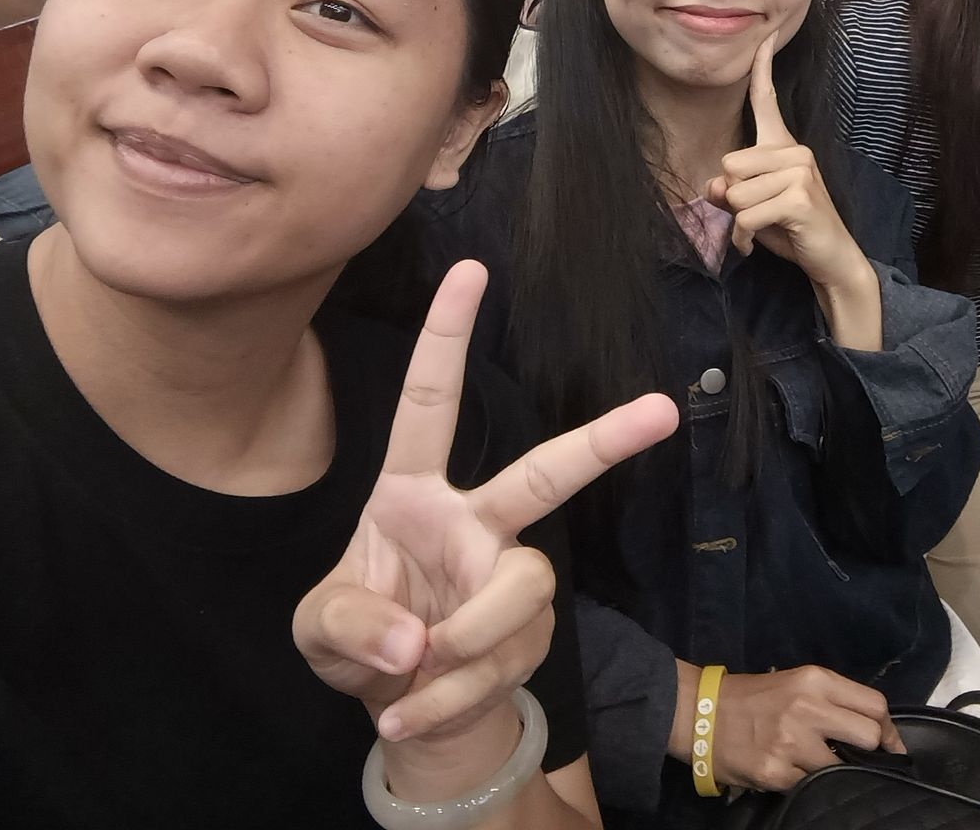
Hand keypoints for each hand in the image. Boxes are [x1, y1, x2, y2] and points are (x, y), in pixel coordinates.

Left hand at [295, 261, 677, 793]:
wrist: (403, 706)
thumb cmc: (361, 637)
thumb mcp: (318, 629)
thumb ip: (350, 624)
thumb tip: (414, 640)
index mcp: (412, 493)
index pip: (428, 404)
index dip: (447, 336)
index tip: (471, 269)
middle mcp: (474, 521)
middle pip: (546, 475)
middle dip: (605, 441)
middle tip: (662, 410)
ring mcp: (510, 575)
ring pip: (520, 591)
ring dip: (466, 646)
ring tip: (411, 682)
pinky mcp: (532, 631)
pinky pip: (505, 660)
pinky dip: (451, 696)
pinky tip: (412, 710)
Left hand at [707, 35, 869, 283]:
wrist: (831, 258)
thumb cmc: (790, 228)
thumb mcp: (752, 206)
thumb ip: (730, 190)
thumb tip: (714, 185)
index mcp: (784, 146)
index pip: (766, 100)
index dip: (761, 68)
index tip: (763, 35)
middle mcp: (794, 151)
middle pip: (730, 164)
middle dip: (733, 197)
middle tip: (757, 214)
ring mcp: (800, 172)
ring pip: (735, 192)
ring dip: (739, 220)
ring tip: (763, 228)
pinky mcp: (799, 197)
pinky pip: (746, 215)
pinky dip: (744, 237)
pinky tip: (757, 244)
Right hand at [708, 666, 905, 791]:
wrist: (700, 714)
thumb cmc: (754, 697)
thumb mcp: (796, 683)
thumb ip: (834, 700)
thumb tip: (875, 730)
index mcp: (815, 680)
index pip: (875, 705)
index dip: (888, 729)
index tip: (888, 745)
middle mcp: (807, 708)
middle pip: (869, 736)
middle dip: (868, 752)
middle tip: (857, 758)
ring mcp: (791, 742)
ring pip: (842, 768)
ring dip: (834, 772)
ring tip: (814, 764)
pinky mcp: (776, 772)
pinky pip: (810, 785)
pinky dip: (806, 783)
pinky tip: (792, 772)